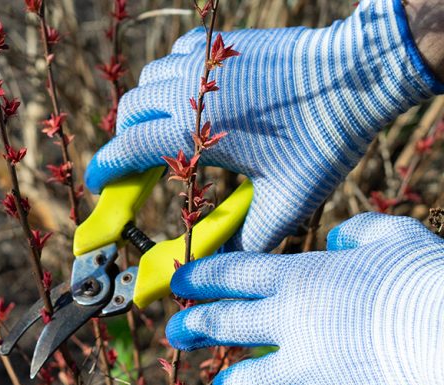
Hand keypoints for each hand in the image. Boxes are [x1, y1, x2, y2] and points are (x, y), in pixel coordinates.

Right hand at [86, 0, 442, 251]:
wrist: (356, 76)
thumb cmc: (321, 139)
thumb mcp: (284, 203)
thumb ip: (246, 240)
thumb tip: (216, 269)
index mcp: (193, 130)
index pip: (127, 149)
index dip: (105, 170)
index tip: (98, 184)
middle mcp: (186, 90)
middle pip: (128, 113)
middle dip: (124, 141)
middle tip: (138, 167)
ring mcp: (202, 62)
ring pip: (147, 81)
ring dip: (145, 109)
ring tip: (164, 133)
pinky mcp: (219, 45)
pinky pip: (173, 57)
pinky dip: (169, 78)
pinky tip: (190, 98)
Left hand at [167, 213, 443, 384]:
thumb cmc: (430, 277)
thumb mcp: (392, 236)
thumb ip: (355, 233)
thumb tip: (336, 241)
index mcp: (299, 279)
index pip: (230, 275)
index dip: (198, 279)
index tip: (179, 285)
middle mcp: (289, 323)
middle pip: (220, 324)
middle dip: (190, 327)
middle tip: (174, 332)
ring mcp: (304, 370)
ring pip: (242, 383)